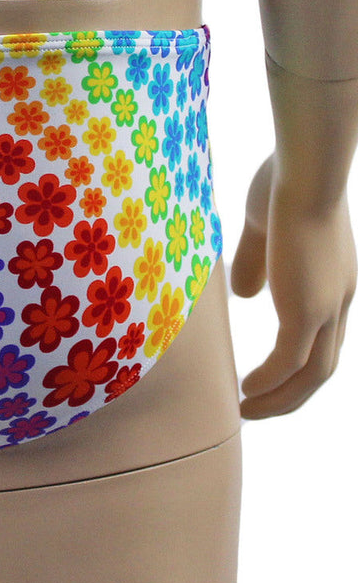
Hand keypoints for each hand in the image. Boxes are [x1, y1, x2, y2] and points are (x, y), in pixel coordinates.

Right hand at [230, 152, 355, 418]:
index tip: (266, 376)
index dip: (295, 362)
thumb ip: (255, 262)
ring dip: (278, 399)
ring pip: (310, 375)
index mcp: (335, 283)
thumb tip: (243, 295)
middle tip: (255, 407)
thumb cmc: (285, 183)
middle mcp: (339, 302)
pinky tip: (246, 390)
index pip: (321, 336)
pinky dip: (269, 383)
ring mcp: (327, 309)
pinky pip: (288, 362)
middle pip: (322, 367)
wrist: (307, 172)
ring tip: (247, 410)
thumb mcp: (265, 228)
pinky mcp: (307, 311)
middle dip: (288, 394)